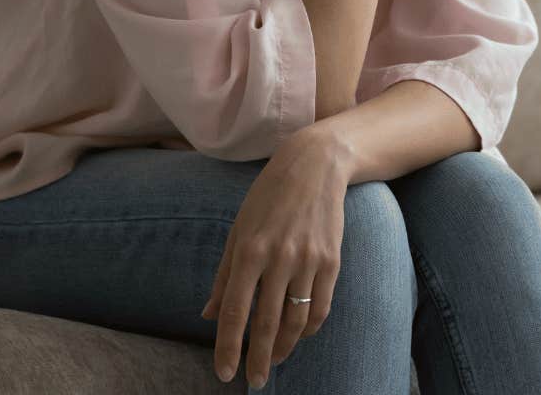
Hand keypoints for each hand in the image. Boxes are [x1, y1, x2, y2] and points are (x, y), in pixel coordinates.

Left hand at [201, 133, 349, 386]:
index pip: (235, 311)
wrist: (315, 166)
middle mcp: (279, 258)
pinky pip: (321, 307)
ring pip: (296, 321)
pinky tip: (297, 335)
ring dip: (283, 348)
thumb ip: (224, 277)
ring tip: (273, 361)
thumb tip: (208, 316)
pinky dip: (309, 329)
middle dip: (258, 359)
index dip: (228, 347)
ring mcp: (308, 261)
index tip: (224, 373)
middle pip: (266, 323)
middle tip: (253, 382)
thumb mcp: (237, 231)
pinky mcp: (332, 261)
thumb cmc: (268, 198)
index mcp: (249, 251)